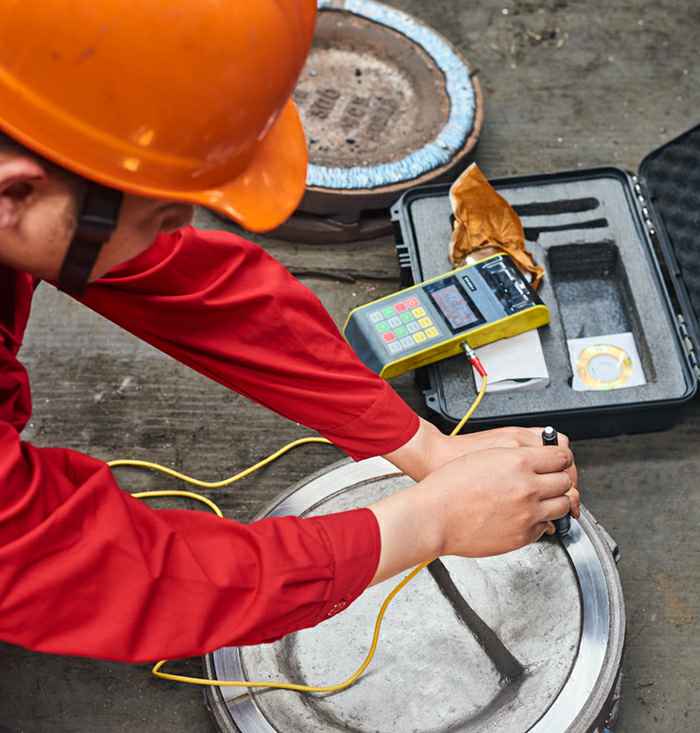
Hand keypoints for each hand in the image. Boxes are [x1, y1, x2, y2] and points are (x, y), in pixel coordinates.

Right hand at [383, 418, 578, 511]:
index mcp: (518, 460)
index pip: (561, 456)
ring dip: (555, 502)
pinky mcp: (523, 534)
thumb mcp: (486, 455)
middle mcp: (527, 486)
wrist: (434, 514)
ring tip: (541, 499)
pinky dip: (540, 521)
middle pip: (566, 481)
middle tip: (551, 481)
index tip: (560, 461)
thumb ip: (517, 455)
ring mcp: (528, 512)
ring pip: (561, 505)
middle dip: (561, 480)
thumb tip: (539, 458)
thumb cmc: (450, 485)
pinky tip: (525, 515)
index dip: (562, 458)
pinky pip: (546, 526)